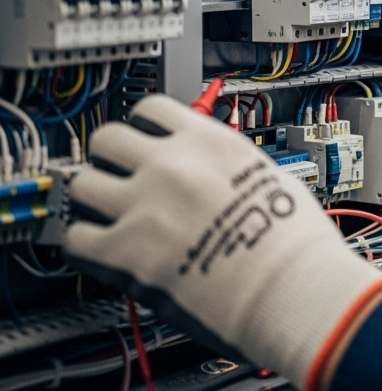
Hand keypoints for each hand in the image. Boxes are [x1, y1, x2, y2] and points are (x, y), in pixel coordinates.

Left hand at [63, 95, 381, 390]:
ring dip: (92, 199)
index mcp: (208, 142)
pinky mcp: (125, 254)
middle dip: (110, 157)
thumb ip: (225, 164)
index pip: (152, 108)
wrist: (290, 287)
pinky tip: (104, 251)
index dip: (144, 125)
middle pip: (107, 138)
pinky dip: (84, 245)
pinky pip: (75, 239)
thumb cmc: (292, 241)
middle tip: (120, 176)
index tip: (143, 138)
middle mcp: (170, 165)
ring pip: (81, 184)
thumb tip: (211, 169)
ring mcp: (143, 206)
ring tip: (108, 215)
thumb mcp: (268, 174)